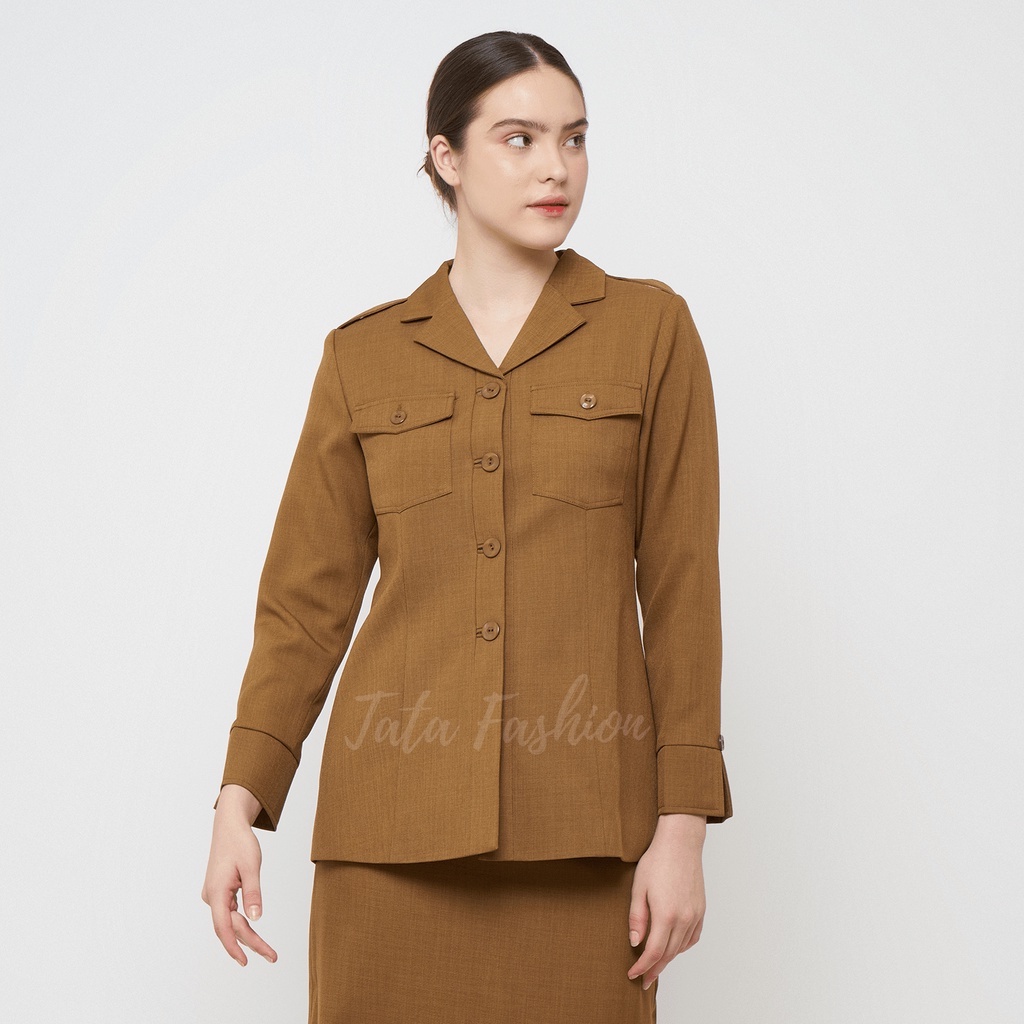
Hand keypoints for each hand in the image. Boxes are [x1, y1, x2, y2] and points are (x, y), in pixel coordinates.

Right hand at [202, 784, 278, 965]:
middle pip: (230, 927)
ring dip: (247, 935)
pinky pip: (230, 912)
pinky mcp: (220, 891)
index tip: (245, 961)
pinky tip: (253, 931)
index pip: (224, 927)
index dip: (234, 946)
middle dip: (250, 943)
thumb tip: (256, 918)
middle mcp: (212, 897)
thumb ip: (253, 893)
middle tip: (271, 956)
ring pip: (231, 921)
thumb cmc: (240, 843)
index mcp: (216, 892)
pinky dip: (242, 923)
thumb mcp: (251, 866)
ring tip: (267, 950)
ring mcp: (214, 895)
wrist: (229, 826)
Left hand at [626, 813, 706, 989]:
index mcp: (666, 915)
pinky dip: (682, 946)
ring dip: (668, 960)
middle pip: (669, 954)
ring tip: (655, 967)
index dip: (642, 966)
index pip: (654, 952)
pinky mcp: (701, 909)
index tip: (633, 974)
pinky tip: (673, 947)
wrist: (681, 843)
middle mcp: (684, 919)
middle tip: (643, 979)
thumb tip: (636, 942)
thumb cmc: (657, 861)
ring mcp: (695, 915)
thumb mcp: (639, 887)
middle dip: (654, 969)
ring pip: (681, 948)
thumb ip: (637, 917)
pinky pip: (692, 937)